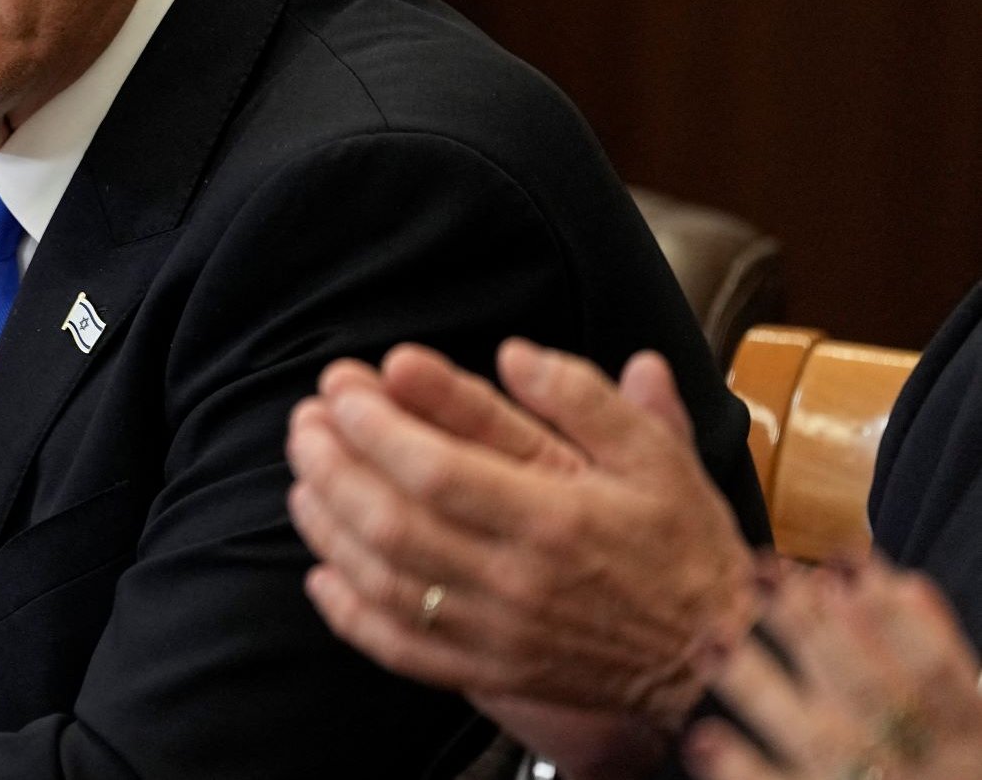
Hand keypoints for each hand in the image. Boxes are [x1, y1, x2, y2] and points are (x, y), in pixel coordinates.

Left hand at [285, 340, 757, 756]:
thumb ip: (584, 398)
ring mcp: (499, 633)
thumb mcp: (656, 452)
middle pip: (393, 523)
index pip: (436, 470)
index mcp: (557, 518)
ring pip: (385, 583)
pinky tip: (322, 574)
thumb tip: (514, 353)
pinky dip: (350, 615)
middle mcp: (519, 580)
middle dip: (333, 466)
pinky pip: (403, 649)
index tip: (341, 388)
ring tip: (302, 478)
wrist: (720, 655)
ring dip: (328, 528)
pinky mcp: (493, 670)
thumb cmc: (683, 543)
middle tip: (305, 423)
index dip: (374, 427)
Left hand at [687, 561, 981, 779]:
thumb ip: (935, 649)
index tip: (840, 561)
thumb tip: (897, 578)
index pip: (932, 669)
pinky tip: (702, 738)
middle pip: (864, 689)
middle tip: (763, 572)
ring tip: (712, 642)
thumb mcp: (965, 713)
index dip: (890, 614)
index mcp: (966, 734)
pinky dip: (744, 768)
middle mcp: (919, 760)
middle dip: (812, 627)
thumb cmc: (953, 762)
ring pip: (817, 739)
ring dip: (762, 687)